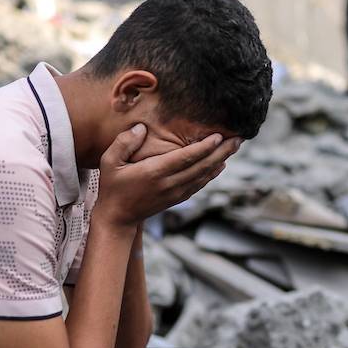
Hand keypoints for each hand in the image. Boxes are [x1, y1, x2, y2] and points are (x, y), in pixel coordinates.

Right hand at [94, 124, 238, 228]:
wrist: (117, 219)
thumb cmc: (112, 187)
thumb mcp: (109, 162)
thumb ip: (124, 143)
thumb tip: (142, 128)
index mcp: (154, 173)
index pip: (185, 158)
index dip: (204, 148)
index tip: (218, 136)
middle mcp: (169, 184)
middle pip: (201, 167)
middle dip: (221, 152)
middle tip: (238, 138)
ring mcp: (175, 193)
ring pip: (203, 176)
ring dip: (221, 161)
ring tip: (234, 147)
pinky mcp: (177, 199)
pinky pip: (199, 185)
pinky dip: (212, 174)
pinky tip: (220, 165)